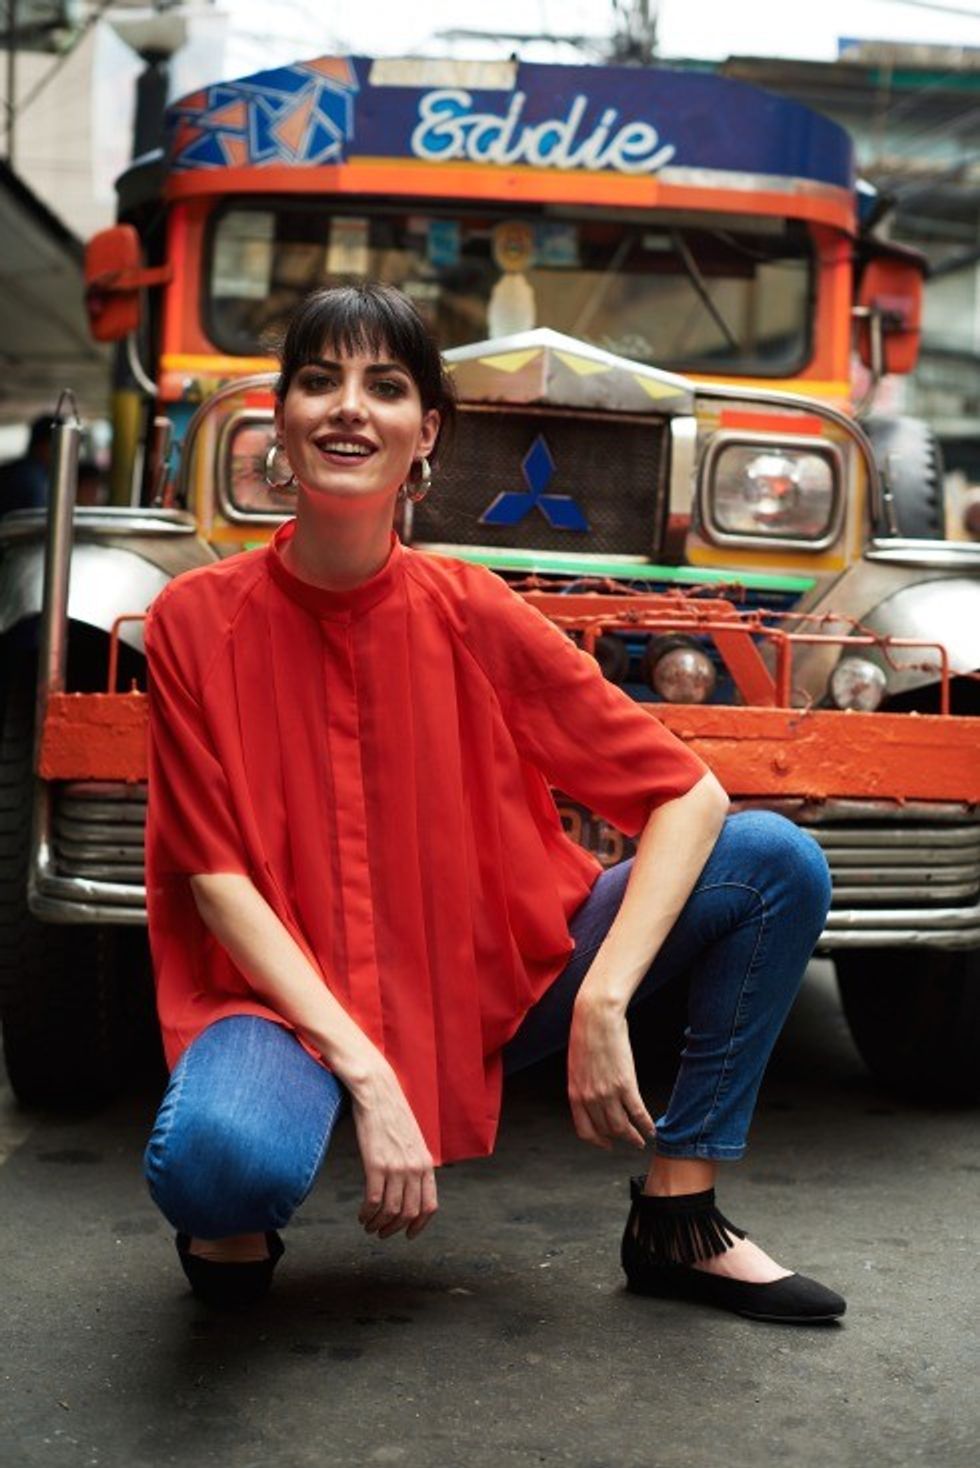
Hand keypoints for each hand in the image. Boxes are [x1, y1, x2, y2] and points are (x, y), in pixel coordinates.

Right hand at [350, 1062, 437, 1239]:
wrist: (377, 1091)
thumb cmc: (392, 1113)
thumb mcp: (412, 1140)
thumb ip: (414, 1162)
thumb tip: (410, 1185)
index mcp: (426, 1163)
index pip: (430, 1206)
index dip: (419, 1225)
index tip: (408, 1235)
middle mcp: (415, 1168)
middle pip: (409, 1213)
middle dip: (395, 1229)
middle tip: (382, 1233)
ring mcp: (396, 1167)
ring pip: (390, 1212)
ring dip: (378, 1225)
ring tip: (368, 1225)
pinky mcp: (375, 1164)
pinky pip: (373, 1201)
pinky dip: (367, 1214)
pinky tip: (361, 1214)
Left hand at [567, 996, 655, 1150]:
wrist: (596, 1016)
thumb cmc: (586, 1034)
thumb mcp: (577, 1066)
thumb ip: (584, 1085)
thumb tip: (594, 1098)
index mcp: (575, 1093)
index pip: (585, 1129)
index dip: (597, 1141)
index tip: (606, 1144)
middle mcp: (589, 1098)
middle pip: (606, 1130)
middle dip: (619, 1139)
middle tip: (630, 1142)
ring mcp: (607, 1093)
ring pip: (622, 1127)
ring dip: (634, 1137)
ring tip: (642, 1140)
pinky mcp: (625, 1084)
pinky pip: (637, 1112)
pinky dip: (646, 1125)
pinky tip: (651, 1129)